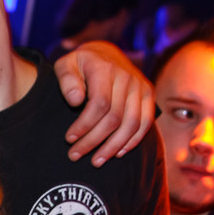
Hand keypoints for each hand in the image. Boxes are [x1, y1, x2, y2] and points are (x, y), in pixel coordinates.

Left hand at [53, 41, 153, 165]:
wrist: (105, 53)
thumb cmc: (80, 64)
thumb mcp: (66, 64)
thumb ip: (66, 80)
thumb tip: (76, 101)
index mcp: (104, 68)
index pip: (98, 104)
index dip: (84, 125)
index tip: (69, 139)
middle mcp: (127, 77)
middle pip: (114, 118)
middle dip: (93, 141)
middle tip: (75, 155)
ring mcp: (140, 86)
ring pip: (131, 125)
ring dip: (113, 147)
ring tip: (96, 161)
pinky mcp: (148, 95)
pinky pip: (145, 123)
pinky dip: (132, 141)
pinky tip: (117, 153)